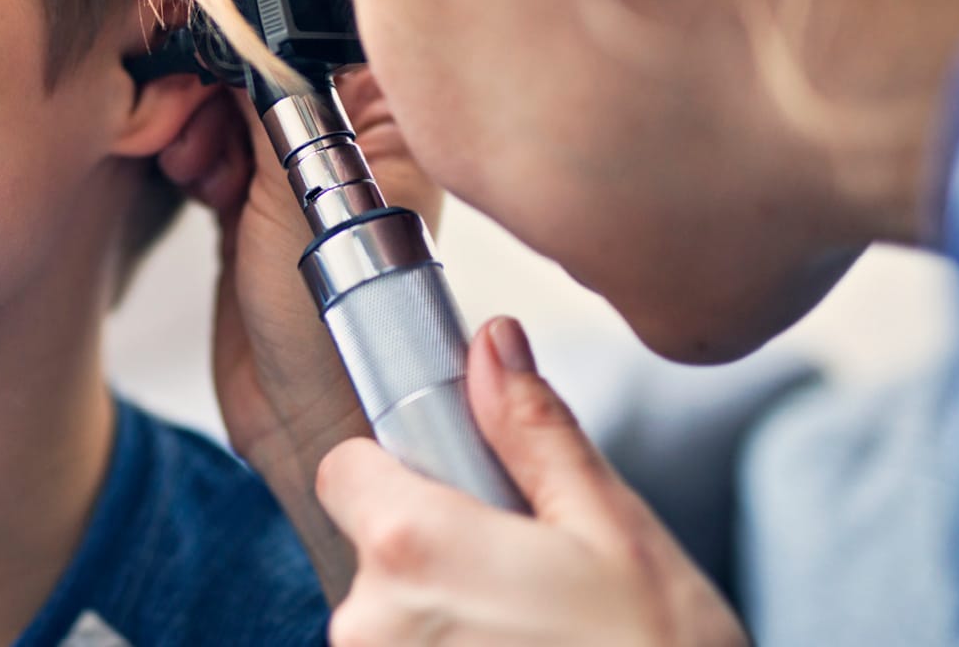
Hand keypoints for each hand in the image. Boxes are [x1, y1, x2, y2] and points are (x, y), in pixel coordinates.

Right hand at [157, 67, 442, 598]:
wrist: (305, 424)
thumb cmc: (337, 325)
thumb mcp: (301, 193)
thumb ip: (268, 101)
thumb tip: (231, 20)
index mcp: (388, 119)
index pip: (318, 31)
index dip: (256, 18)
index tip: (199, 12)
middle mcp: (346, 139)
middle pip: (262, 61)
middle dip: (212, 72)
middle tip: (182, 98)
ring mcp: (295, 174)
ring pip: (226, 103)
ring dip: (192, 116)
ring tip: (190, 157)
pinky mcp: (248, 207)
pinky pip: (207, 147)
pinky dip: (188, 149)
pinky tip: (187, 173)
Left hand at [315, 317, 748, 646]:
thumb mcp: (614, 533)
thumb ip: (533, 433)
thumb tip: (491, 342)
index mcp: (412, 548)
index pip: (345, 470)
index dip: (398, 473)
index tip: (456, 494)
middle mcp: (368, 626)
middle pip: (370, 555)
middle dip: (434, 559)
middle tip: (529, 587)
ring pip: (388, 628)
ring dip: (442, 629)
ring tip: (537, 644)